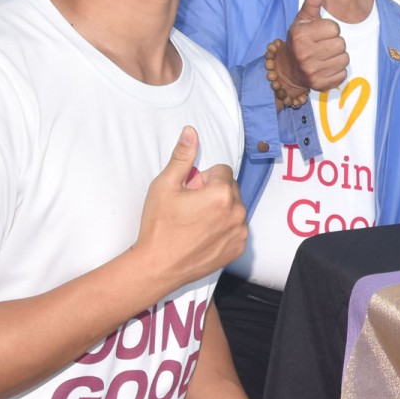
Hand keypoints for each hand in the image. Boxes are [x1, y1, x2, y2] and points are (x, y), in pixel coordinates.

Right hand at [133, 127, 248, 294]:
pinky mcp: (239, 248)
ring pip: (233, 208)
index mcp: (222, 193)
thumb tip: (191, 132)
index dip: (201, 179)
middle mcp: (237, 212)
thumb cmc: (159, 226)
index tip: (188, 193)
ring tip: (195, 223)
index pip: (221, 170)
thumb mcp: (165, 186)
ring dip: (219, 210)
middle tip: (189, 208)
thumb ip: (182, 156)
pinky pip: (236, 228)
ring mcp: (240, 232)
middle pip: (229, 188)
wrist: (158, 266)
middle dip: (212, 192)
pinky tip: (203, 236)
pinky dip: (223, 228)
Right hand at [282, 0, 347, 93]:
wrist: (288, 69)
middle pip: (341, 44)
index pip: (334, 28)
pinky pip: (343, 74)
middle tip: (322, 46)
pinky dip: (338, 71)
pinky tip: (326, 68)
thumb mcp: (303, 19)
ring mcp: (312, 71)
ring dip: (338, 57)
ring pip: (344, 59)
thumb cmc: (299, 40)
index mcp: (301, 36)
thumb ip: (312, 2)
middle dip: (335, 43)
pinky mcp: (320, 85)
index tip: (320, 33)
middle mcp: (305, 55)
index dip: (330, 30)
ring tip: (324, 57)